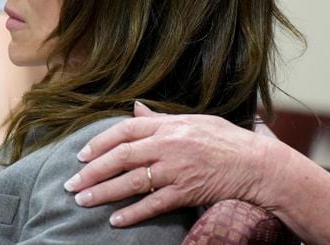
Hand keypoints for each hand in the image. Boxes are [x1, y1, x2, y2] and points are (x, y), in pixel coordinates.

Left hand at [63, 102, 277, 226]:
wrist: (257, 164)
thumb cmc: (227, 140)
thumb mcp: (194, 120)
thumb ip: (160, 118)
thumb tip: (135, 109)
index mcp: (170, 125)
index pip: (125, 131)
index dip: (99, 143)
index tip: (81, 156)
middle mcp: (169, 145)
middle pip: (121, 157)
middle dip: (92, 171)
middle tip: (72, 183)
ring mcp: (177, 169)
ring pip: (132, 181)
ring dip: (104, 193)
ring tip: (83, 201)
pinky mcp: (186, 192)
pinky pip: (154, 204)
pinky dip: (133, 213)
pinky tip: (115, 220)